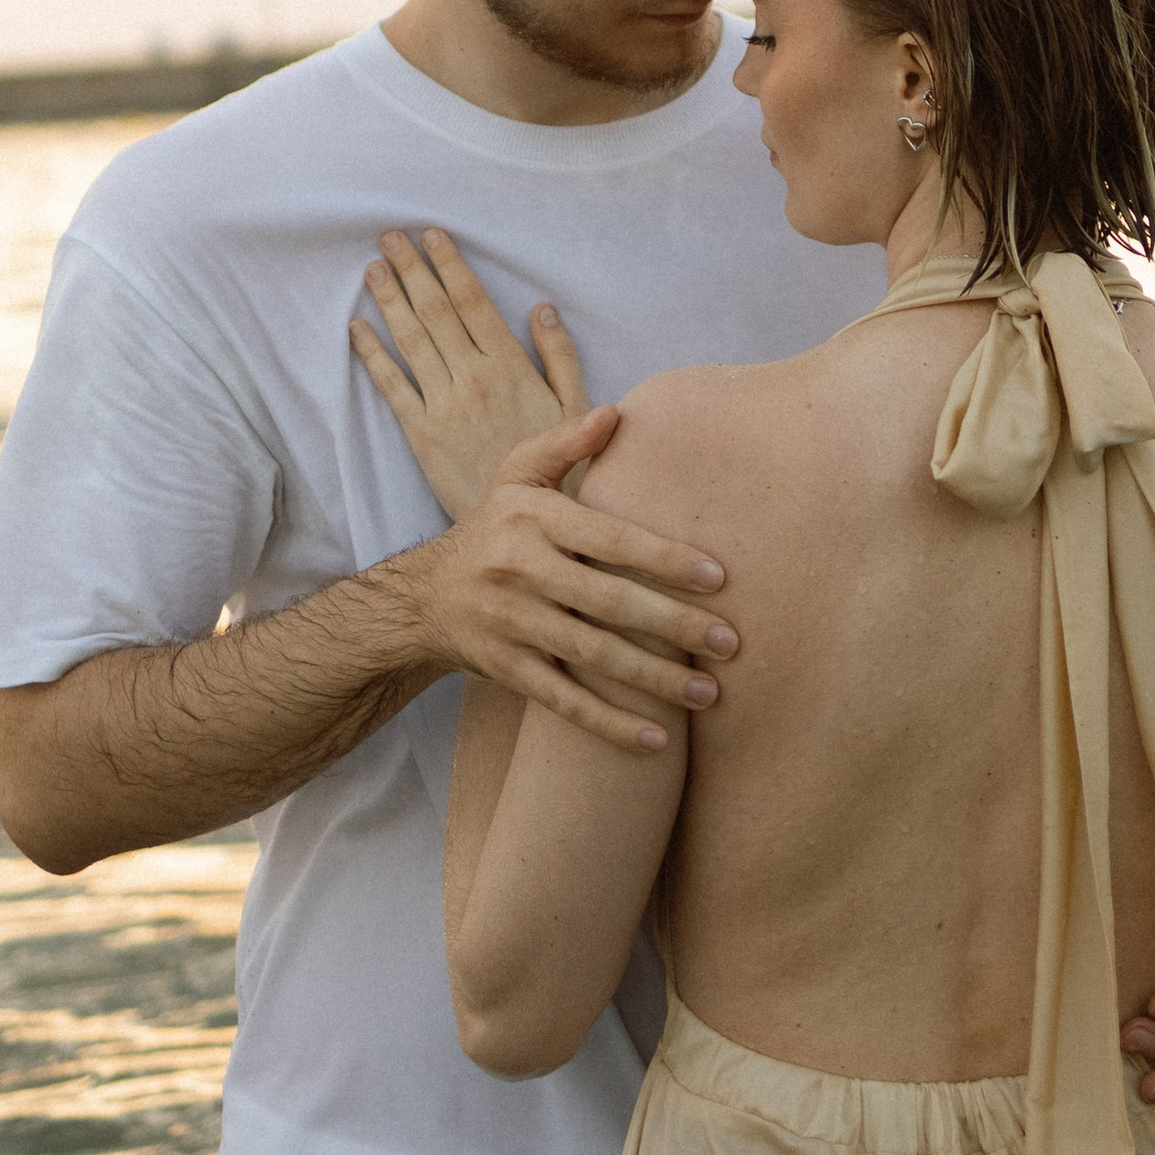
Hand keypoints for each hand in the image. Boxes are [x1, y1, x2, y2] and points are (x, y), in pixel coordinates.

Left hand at [352, 227, 588, 519]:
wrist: (524, 523)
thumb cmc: (559, 466)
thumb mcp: (576, 407)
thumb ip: (560, 355)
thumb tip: (542, 307)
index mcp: (509, 366)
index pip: (473, 302)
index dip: (450, 266)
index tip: (432, 235)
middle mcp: (472, 378)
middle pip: (436, 312)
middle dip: (412, 270)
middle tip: (390, 236)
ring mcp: (442, 406)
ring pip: (411, 341)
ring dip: (390, 300)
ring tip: (374, 267)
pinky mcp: (420, 435)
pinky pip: (391, 388)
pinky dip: (372, 356)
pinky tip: (356, 328)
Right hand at [404, 414, 741, 755]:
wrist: (422, 597)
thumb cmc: (493, 527)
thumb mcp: (517, 474)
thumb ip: (566, 443)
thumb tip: (618, 413)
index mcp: (534, 518)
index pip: (611, 538)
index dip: (665, 559)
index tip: (720, 578)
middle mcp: (521, 570)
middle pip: (610, 602)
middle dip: (675, 626)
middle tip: (732, 643)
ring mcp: (512, 624)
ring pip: (593, 657)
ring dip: (655, 680)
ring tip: (710, 694)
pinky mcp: (507, 670)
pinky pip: (564, 703)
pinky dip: (610, 725)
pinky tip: (658, 742)